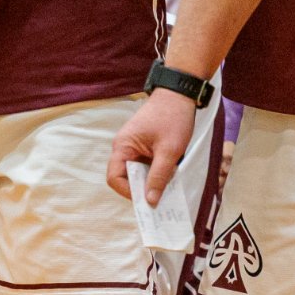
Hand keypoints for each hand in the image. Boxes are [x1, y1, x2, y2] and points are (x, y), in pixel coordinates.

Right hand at [108, 87, 197, 205]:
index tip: (147, 199)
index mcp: (123, 146)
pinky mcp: (144, 145)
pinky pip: (145, 164)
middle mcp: (124, 147)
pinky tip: (169, 175)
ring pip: (137, 172)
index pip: (114, 177)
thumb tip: (150, 201)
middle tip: (160, 197)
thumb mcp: (169, 151)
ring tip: (167, 186)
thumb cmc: (173, 117)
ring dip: (150, 180)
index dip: (128, 191)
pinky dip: (155, 172)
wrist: (180, 93)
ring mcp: (134, 146)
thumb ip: (159, 176)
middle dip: (141, 188)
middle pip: (125, 177)